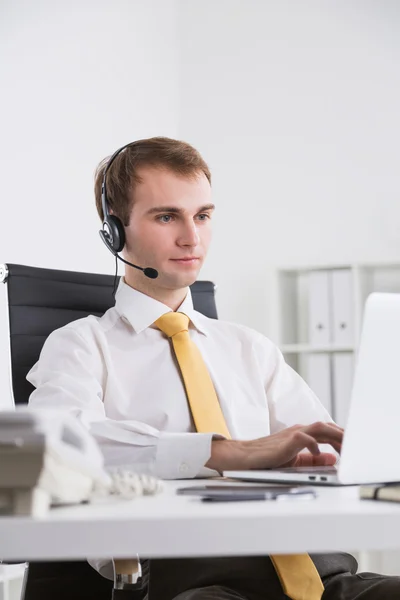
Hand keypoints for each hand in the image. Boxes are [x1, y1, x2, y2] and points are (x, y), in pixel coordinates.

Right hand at [206, 421, 342, 472]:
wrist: (244, 457)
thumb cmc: (266, 458)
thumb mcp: (294, 461)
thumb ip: (312, 459)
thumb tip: (332, 459)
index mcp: (302, 434)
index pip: (327, 432)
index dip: (342, 438)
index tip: (353, 446)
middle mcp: (299, 430)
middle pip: (328, 427)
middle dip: (344, 436)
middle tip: (356, 447)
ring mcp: (293, 433)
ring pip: (320, 428)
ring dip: (335, 436)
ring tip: (346, 447)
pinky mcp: (286, 441)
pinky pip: (305, 438)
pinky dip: (315, 445)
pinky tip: (319, 454)